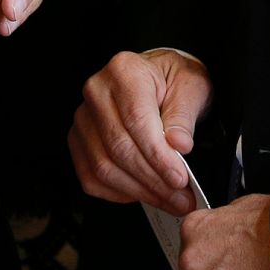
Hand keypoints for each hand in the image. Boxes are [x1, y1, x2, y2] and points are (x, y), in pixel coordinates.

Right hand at [69, 48, 212, 213]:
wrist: (157, 79)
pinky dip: (119, 193)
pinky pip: (91, 177)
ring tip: (169, 199)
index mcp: (124, 71)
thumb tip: (179, 145)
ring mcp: (84, 118)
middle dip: (152, 179)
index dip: (158, 155)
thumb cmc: (173, 81)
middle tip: (181, 196)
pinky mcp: (78, 141)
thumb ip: (183, 116)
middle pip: (118, 147)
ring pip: (103, 166)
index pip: (136, 120)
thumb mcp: (191, 87)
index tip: (180, 178)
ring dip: (138, 190)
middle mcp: (97, 91)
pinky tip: (143, 192)